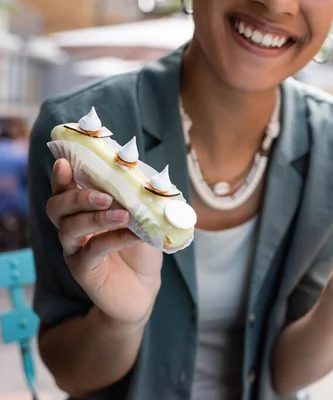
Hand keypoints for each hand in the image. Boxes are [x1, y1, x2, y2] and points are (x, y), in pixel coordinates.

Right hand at [45, 159, 162, 326]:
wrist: (144, 288)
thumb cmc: (140, 250)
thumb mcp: (145, 220)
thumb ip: (143, 200)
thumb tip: (157, 180)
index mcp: (83, 210)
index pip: (64, 189)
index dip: (61, 176)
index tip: (65, 162)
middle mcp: (73, 228)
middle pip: (57, 207)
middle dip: (77, 196)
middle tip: (105, 195)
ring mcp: (75, 250)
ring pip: (69, 228)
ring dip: (96, 217)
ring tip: (123, 214)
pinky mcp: (83, 270)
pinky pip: (92, 251)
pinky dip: (113, 238)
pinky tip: (133, 234)